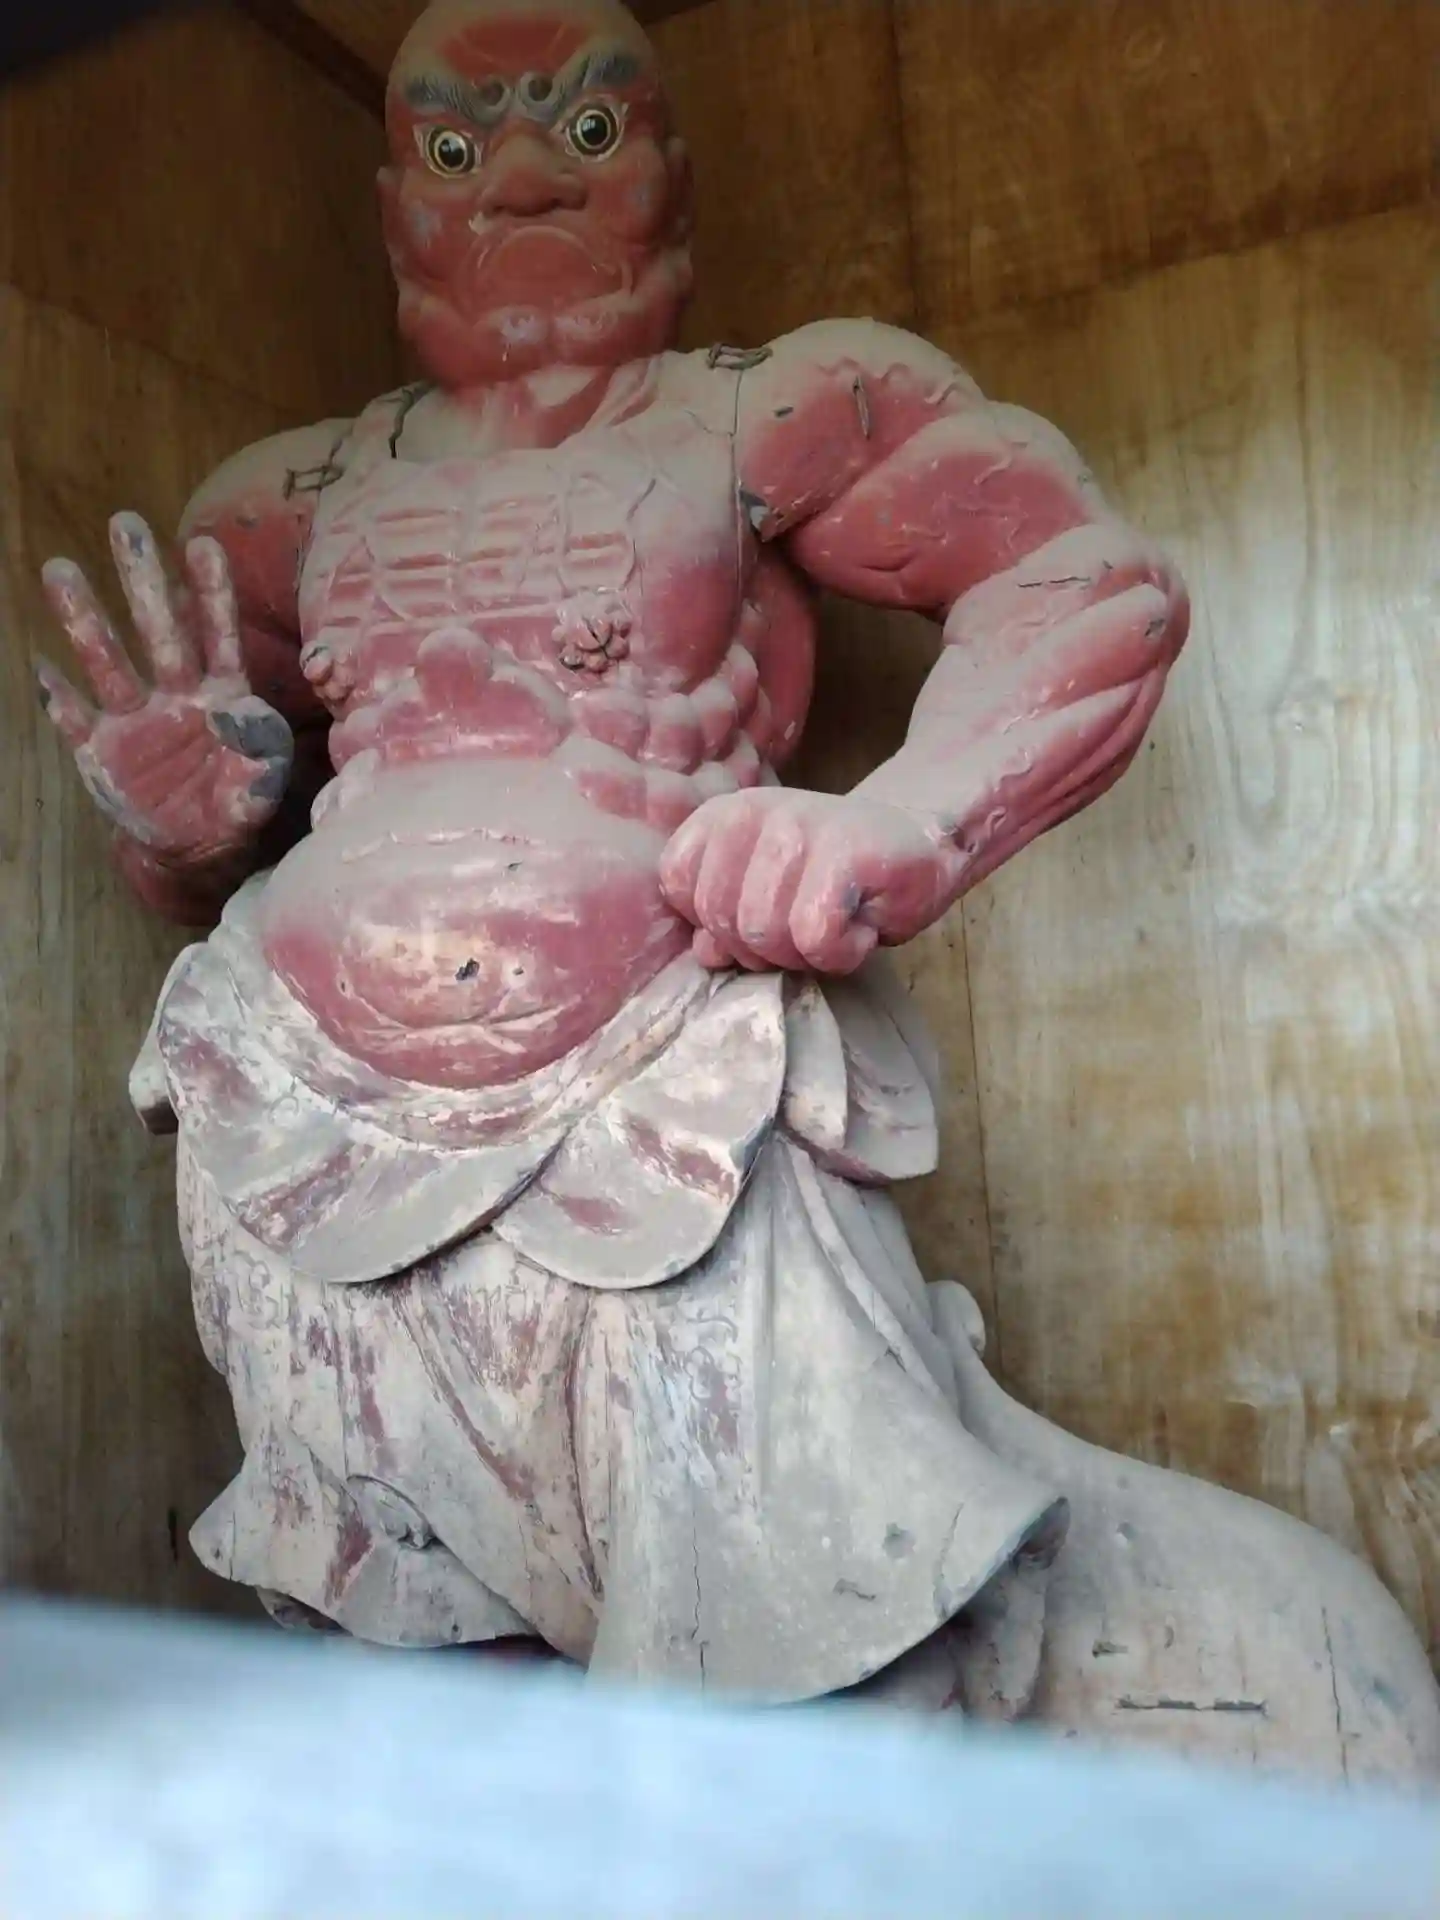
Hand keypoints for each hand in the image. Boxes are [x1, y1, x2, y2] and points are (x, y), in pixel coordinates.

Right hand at [35, 514, 291, 867]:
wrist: (197, 847)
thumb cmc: (236, 800)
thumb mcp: (262, 784)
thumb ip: (261, 753)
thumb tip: (246, 719)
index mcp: (221, 694)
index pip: (218, 635)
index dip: (211, 592)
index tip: (203, 542)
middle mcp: (174, 694)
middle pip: (158, 630)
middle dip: (142, 579)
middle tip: (126, 523)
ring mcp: (134, 719)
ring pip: (107, 660)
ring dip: (84, 618)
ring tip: (60, 569)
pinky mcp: (101, 750)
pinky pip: (75, 719)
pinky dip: (58, 698)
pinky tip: (43, 669)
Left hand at [659, 787, 961, 973]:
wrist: (920, 843)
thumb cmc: (836, 877)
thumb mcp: (765, 894)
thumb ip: (724, 918)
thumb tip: (706, 952)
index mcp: (722, 816)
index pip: (677, 887)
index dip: (718, 923)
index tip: (766, 912)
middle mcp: (752, 813)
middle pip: (724, 923)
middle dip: (766, 950)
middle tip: (809, 927)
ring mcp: (797, 827)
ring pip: (766, 936)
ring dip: (807, 954)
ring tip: (837, 925)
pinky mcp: (844, 852)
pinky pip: (814, 938)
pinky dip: (842, 954)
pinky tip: (862, 929)